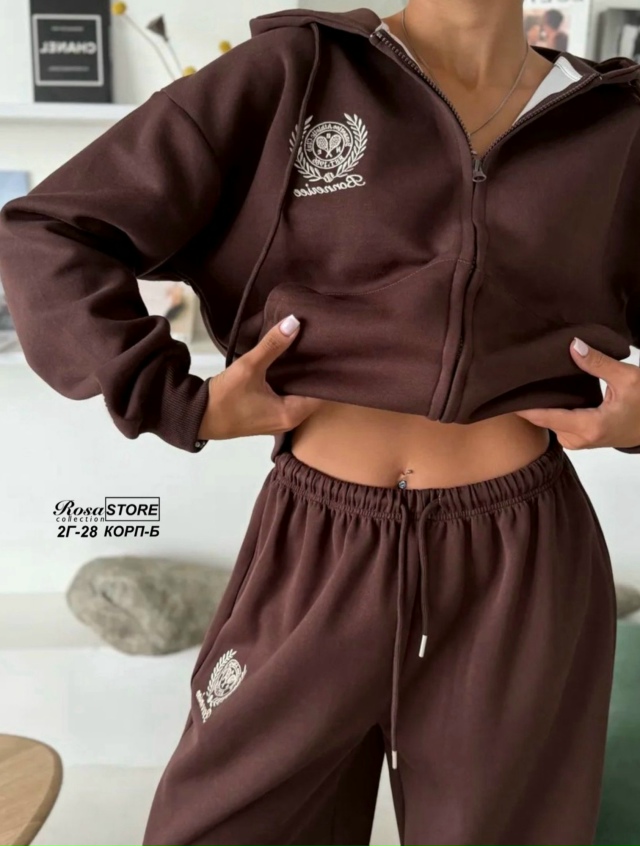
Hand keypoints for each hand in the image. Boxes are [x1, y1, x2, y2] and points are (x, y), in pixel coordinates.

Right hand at [197, 314, 323, 440]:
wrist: (198, 417)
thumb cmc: (224, 398)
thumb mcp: (249, 367)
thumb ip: (273, 345)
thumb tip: (295, 322)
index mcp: (292, 414)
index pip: (322, 393)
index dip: (327, 372)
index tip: (331, 351)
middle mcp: (291, 420)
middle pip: (313, 393)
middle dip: (315, 372)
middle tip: (322, 346)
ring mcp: (280, 419)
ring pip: (300, 395)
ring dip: (302, 376)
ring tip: (309, 350)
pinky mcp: (269, 415)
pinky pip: (288, 396)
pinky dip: (290, 382)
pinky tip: (290, 363)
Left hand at [512, 337, 639, 449]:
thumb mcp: (627, 379)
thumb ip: (598, 363)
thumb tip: (573, 345)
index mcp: (588, 427)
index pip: (544, 417)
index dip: (522, 406)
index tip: (504, 392)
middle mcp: (578, 439)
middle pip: (543, 420)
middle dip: (530, 401)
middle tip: (517, 377)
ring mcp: (577, 442)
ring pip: (548, 423)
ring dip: (541, 405)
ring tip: (529, 382)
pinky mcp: (579, 440)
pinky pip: (556, 424)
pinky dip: (551, 410)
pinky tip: (548, 394)